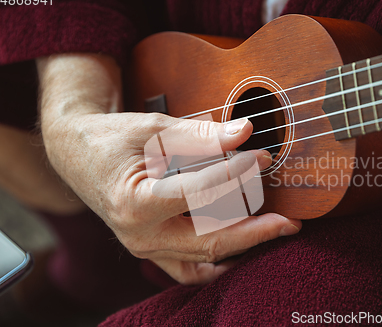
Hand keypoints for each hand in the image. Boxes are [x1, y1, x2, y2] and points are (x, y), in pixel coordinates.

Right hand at [37, 54, 301, 284]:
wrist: (77, 154)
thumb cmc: (111, 138)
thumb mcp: (153, 129)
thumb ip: (200, 136)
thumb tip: (245, 133)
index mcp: (135, 203)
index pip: (199, 193)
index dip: (235, 174)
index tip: (260, 156)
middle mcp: (140, 236)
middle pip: (209, 240)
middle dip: (254, 230)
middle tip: (289, 220)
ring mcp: (145, 249)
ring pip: (204, 258)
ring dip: (242, 247)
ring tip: (275, 232)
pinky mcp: (152, 250)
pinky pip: (189, 269)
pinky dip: (218, 263)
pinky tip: (243, 253)